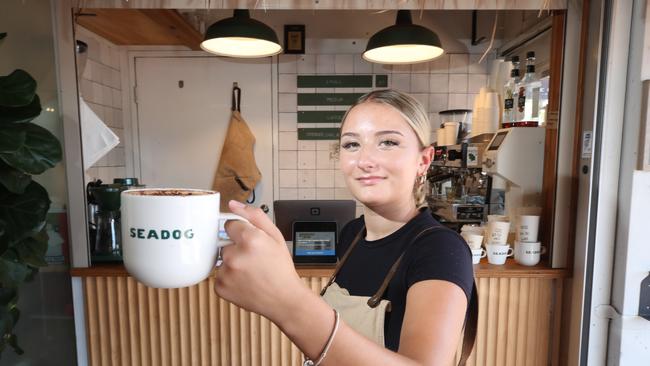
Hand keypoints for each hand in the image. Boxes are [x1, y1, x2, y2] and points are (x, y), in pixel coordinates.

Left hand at [214, 200, 307, 322]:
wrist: (284, 299)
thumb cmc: (281, 268)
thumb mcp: (275, 236)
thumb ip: (254, 216)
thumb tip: (233, 204)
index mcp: (249, 239)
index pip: (230, 225)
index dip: (242, 234)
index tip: (252, 244)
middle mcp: (234, 255)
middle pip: (225, 243)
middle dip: (236, 249)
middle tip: (254, 260)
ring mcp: (225, 273)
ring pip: (222, 260)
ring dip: (232, 264)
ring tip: (250, 272)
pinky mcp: (220, 287)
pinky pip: (219, 276)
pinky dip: (229, 279)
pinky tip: (244, 282)